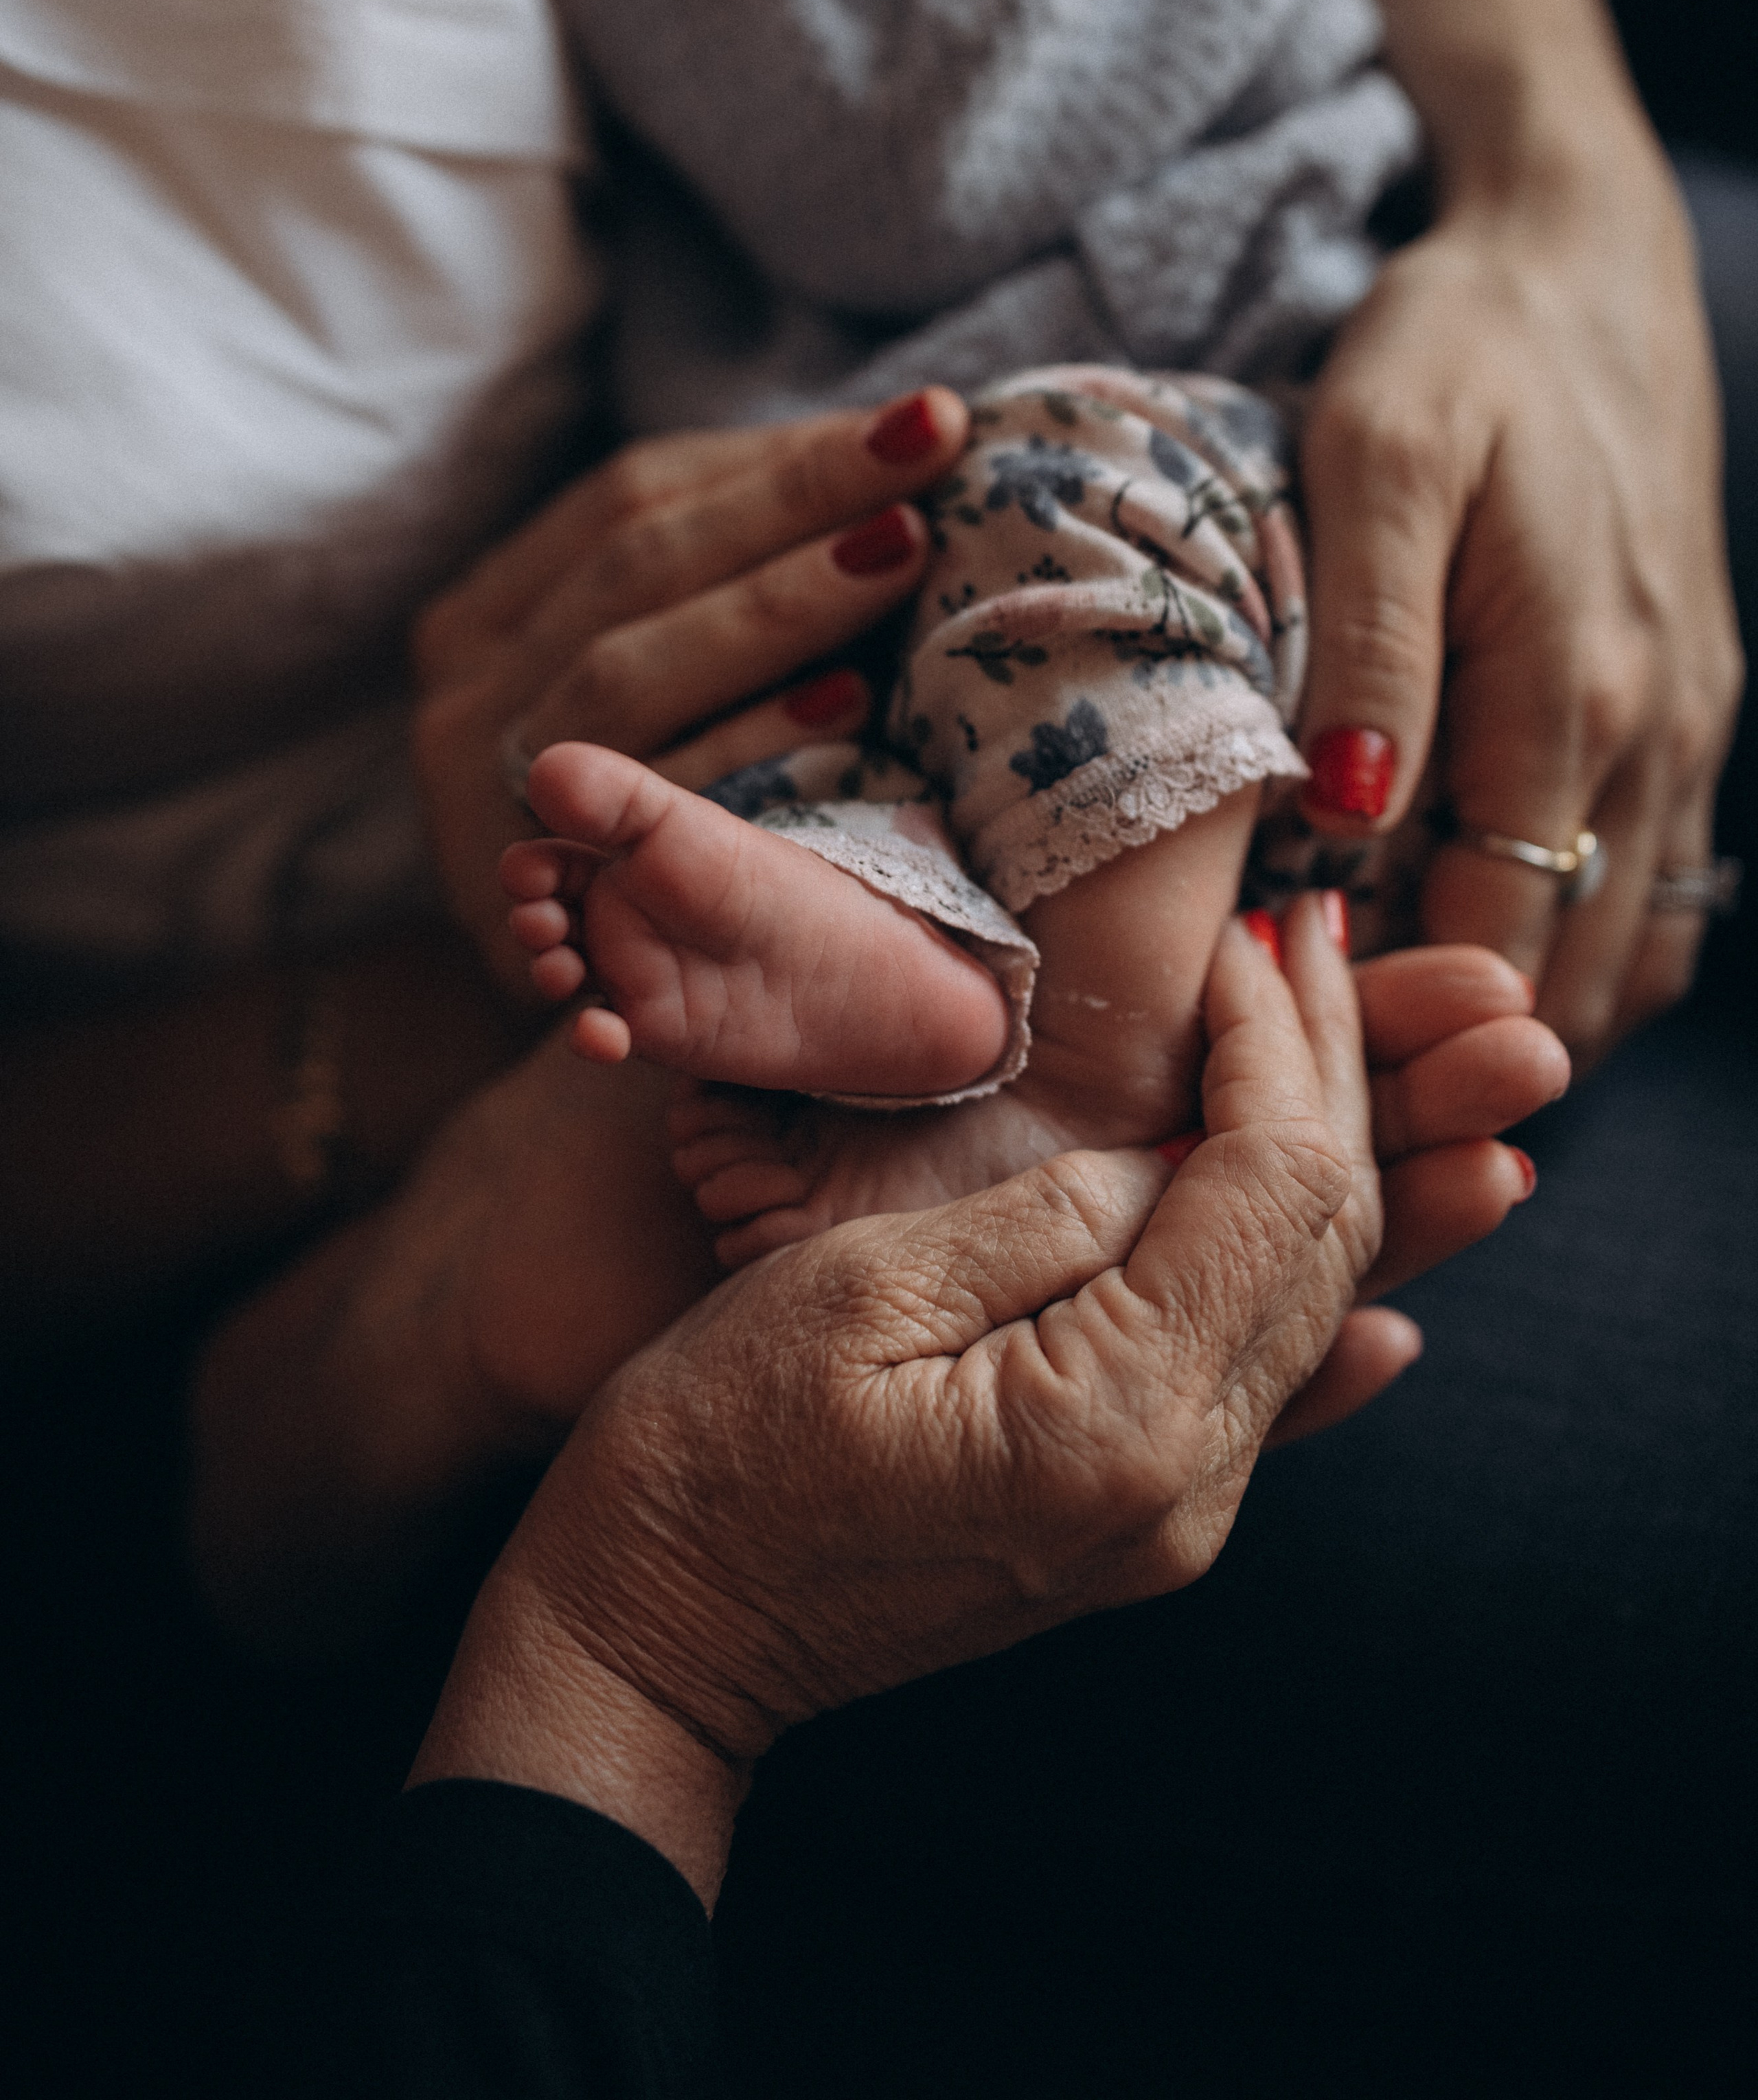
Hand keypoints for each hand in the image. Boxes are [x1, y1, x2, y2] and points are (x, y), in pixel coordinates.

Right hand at [410, 900, 1529, 1900]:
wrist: (659, 1642)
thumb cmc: (713, 1456)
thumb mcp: (857, 1291)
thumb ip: (1044, 1217)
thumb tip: (1171, 1151)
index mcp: (1118, 1415)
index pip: (1271, 1183)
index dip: (1273, 1043)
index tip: (1245, 942)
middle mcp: (1183, 1483)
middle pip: (1323, 1240)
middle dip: (1328, 1074)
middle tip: (1318, 941)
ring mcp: (1172, 1520)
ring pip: (1312, 1307)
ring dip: (1328, 1159)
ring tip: (1333, 1032)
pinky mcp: (1138, 1527)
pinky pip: (1269, 1398)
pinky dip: (1315, 1304)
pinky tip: (1383, 1293)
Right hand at [412, 390, 969, 990]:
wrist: (596, 1003)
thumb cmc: (665, 814)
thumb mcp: (662, 681)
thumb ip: (725, 580)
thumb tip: (896, 443)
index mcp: (486, 608)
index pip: (637, 496)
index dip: (781, 456)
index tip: (924, 418)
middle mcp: (461, 689)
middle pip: (636, 565)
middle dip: (793, 502)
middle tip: (929, 454)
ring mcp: (478, 790)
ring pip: (627, 668)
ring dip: (775, 607)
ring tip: (901, 552)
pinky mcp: (525, 893)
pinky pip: (648, 796)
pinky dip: (752, 738)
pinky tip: (852, 699)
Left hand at [1304, 0, 1742, 1064]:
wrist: (1585, 256)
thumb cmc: (1458, 348)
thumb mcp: (1381, 459)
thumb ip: (1373, 644)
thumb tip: (1354, 819)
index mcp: (1567, 693)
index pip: (1493, 937)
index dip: (1398, 1015)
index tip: (1290, 1041)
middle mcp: (1650, 736)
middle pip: (1570, 980)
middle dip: (1461, 1047)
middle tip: (1336, 1075)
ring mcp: (1687, 730)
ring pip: (1630, 954)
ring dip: (1530, 1011)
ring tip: (1402, 1033)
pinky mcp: (1690, 708)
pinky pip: (1658, 891)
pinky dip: (1587, 948)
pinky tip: (1497, 947)